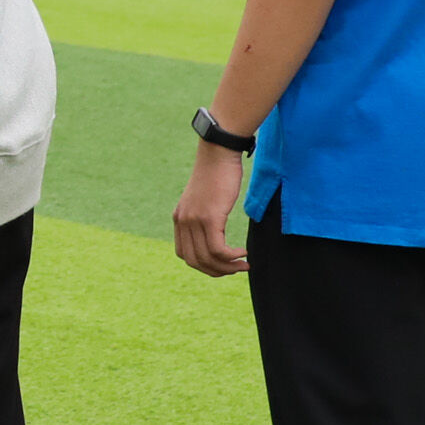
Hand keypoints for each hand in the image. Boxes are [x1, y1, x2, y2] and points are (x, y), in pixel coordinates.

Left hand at [172, 141, 250, 275]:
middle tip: (236, 269)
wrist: (219, 153)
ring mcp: (194, 220)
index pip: (185, 254)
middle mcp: (183, 221)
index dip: (203, 265)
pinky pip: (218, 249)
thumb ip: (204, 216)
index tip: (222, 264)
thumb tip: (215, 231)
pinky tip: (243, 253)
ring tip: (244, 264)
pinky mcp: (209, 217)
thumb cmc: (218, 174)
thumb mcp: (205, 199)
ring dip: (228, 267)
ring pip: (208, 258)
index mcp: (179, 219)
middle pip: (195, 261)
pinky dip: (232, 257)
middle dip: (217, 271)